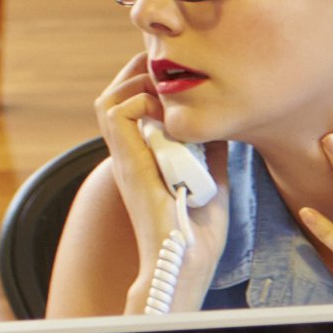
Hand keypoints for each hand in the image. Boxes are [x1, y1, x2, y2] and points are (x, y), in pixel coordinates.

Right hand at [89, 53, 196, 276]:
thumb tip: (223, 125)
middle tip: (174, 72)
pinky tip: (172, 114)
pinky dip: (143, 102)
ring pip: (109, 100)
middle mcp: (129, 153)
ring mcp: (125, 158)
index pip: (133, 105)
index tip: (182, 76)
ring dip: (139, 85)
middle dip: (141, 74)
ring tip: (172, 92)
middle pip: (115, 94)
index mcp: (145, 156)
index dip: (149, 83)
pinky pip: (118, 115)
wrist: (187, 260)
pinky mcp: (129, 163)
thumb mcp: (212, 180)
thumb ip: (211, 152)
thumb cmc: (198, 231)